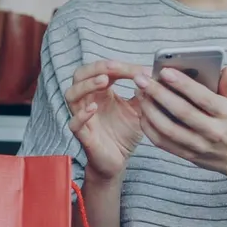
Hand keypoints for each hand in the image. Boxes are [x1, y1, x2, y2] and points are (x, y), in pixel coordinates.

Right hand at [66, 60, 145, 179]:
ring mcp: (82, 116)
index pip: (102, 70)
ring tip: (103, 81)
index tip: (141, 70)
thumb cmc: (123, 133)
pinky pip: (74, 122)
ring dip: (86, 85)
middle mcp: (87, 100)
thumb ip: (143, 93)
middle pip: (80, 75)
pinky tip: (93, 109)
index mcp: (100, 91)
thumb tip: (154, 75)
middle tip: (115, 67)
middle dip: (96, 68)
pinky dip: (81, 114)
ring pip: (72, 94)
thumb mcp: (138, 110)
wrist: (119, 160)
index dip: (119, 66)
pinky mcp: (82, 135)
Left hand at [135, 65, 226, 177]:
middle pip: (181, 111)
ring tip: (139, 93)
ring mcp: (199, 146)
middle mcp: (213, 131)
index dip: (183, 84)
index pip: (202, 97)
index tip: (164, 71)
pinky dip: (149, 128)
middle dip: (158, 93)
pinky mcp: (188, 156)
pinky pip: (163, 142)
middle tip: (141, 79)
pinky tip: (142, 113)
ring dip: (150, 110)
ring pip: (168, 128)